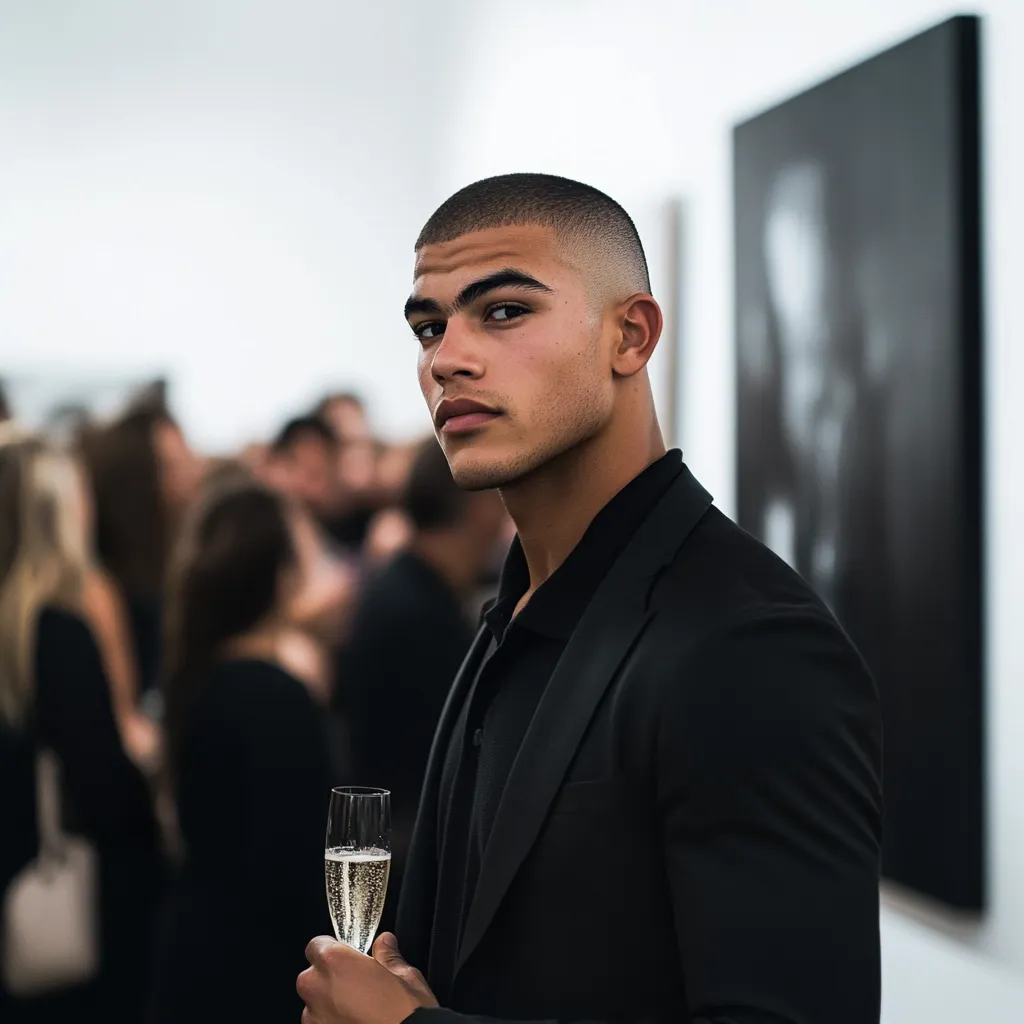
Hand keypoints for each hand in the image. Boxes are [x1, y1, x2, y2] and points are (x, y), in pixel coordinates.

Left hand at [297, 933, 437, 1023]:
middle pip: (312, 975)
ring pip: (315, 1002)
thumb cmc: (403, 1014)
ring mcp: (314, 1018)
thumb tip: (384, 944)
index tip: (347, 955)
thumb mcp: (405, 976)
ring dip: (329, 1001)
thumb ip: (387, 955)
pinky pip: (320, 1023)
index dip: (333, 949)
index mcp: (334, 962)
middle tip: (357, 983)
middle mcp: (318, 988)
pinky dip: (332, 1021)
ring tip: (358, 1008)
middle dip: (330, 977)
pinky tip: (354, 1021)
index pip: (317, 945)